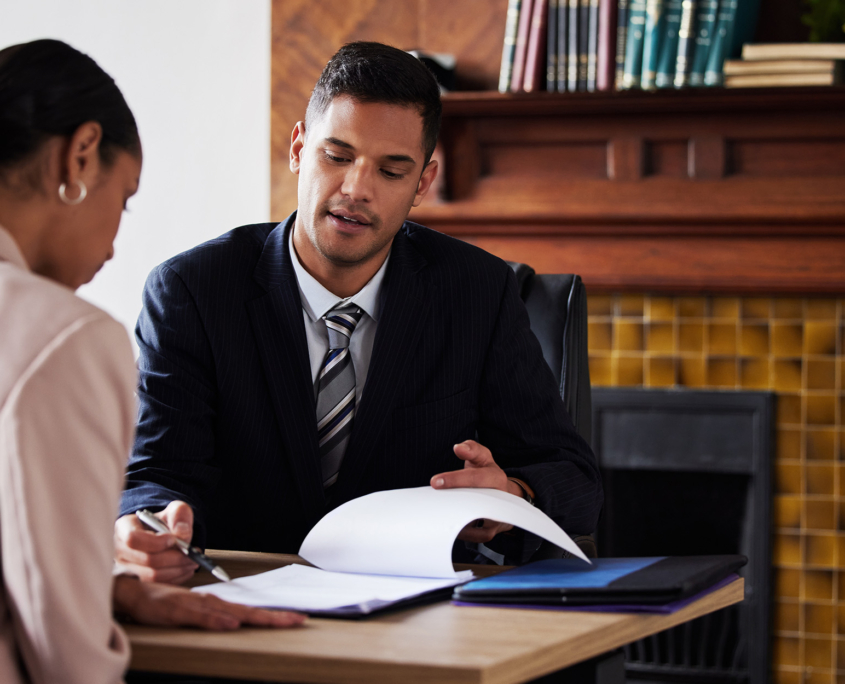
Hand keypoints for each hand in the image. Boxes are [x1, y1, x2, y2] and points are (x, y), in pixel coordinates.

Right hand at [113, 575, 305, 629]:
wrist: (135, 593)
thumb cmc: (165, 604)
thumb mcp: (194, 614)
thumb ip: (214, 619)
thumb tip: (236, 625)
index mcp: (217, 605)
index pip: (250, 612)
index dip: (274, 616)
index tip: (297, 619)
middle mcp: (211, 603)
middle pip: (247, 611)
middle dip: (274, 616)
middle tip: (298, 619)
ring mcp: (195, 605)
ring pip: (229, 613)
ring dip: (253, 617)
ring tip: (275, 621)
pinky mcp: (178, 611)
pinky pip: (200, 617)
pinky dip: (216, 620)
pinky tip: (230, 624)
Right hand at [114, 501, 197, 583]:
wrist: (161, 533)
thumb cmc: (165, 521)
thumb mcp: (175, 510)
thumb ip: (180, 515)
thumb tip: (181, 535)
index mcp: (124, 527)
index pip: (133, 538)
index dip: (155, 542)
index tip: (174, 539)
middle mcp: (120, 550)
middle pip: (146, 559)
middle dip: (174, 557)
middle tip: (193, 554)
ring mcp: (126, 568)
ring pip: (152, 576)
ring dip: (177, 570)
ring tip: (193, 561)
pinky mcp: (136, 582)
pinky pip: (157, 586)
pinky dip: (176, 578)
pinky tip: (186, 569)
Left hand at [430, 440, 525, 542]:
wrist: (505, 496)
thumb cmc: (487, 474)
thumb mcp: (482, 457)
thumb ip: (471, 449)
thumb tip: (459, 447)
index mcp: (496, 477)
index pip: (475, 478)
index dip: (455, 479)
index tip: (435, 481)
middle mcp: (499, 498)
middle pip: (475, 501)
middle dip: (452, 500)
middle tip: (432, 498)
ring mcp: (496, 516)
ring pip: (475, 520)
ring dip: (456, 518)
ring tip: (436, 512)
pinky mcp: (491, 531)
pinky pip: (475, 536)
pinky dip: (460, 532)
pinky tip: (445, 524)